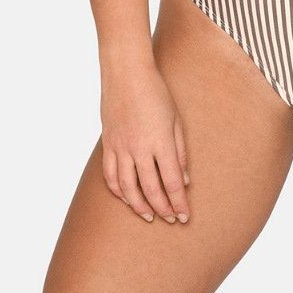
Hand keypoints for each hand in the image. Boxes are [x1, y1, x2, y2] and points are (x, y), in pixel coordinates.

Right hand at [100, 64, 190, 224]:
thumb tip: (184, 179)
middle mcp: (139, 148)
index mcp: (160, 142)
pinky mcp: (107, 143)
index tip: (185, 216)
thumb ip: (180, 151)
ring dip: (139, 206)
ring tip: (149, 215)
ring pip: (127, 188)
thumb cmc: (156, 92)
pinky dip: (118, 191)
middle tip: (171, 219)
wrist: (126, 72)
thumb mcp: (176, 119)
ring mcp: (120, 147)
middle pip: (151, 189)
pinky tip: (126, 197)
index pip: (171, 182)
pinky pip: (110, 175)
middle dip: (163, 208)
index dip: (179, 203)